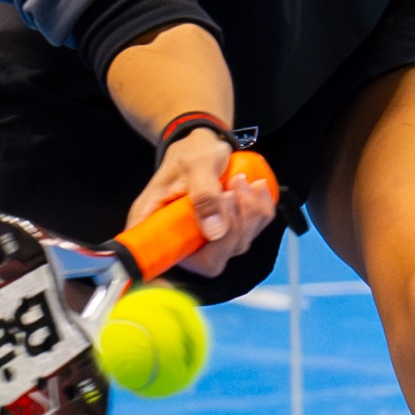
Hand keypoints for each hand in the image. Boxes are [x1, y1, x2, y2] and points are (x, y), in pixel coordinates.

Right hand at [124, 131, 278, 277]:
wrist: (203, 143)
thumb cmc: (191, 151)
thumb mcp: (196, 165)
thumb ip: (204, 195)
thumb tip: (214, 232)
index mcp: (153, 225)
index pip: (160, 266)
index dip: (178, 270)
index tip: (204, 241)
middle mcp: (178, 240)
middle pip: (211, 261)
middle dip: (231, 226)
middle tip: (232, 189)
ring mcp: (205, 241)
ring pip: (235, 246)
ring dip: (248, 213)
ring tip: (240, 180)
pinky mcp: (226, 234)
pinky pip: (252, 232)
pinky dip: (260, 210)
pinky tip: (255, 187)